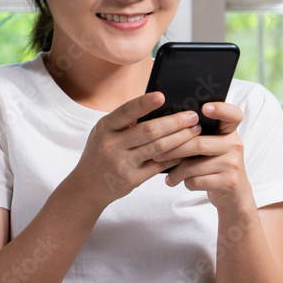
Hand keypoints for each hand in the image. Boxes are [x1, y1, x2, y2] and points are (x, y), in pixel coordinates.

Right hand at [70, 92, 201, 207]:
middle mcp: (111, 145)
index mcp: (104, 127)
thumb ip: (125, 122)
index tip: (162, 96)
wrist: (87, 186)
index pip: (126, 112)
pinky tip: (187, 150)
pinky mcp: (132, 179)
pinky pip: (159, 166)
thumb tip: (160, 106)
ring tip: (195, 130)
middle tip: (193, 116)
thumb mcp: (104, 133)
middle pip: (149, 131)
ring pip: (158, 148)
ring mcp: (122, 164)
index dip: (144, 103)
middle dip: (174, 123)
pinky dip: (176, 157)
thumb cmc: (101, 153)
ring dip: (180, 138)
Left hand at [160, 102, 254, 211]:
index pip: (232, 114)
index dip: (220, 109)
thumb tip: (165, 127)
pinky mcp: (228, 182)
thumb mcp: (213, 146)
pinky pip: (197, 181)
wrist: (233, 193)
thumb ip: (198, 136)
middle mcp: (234, 144)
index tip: (204, 108)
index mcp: (229, 131)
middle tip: (156, 155)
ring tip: (169, 175)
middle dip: (173, 150)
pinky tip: (182, 182)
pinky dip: (185, 183)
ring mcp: (232, 164)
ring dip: (176, 172)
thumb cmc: (215, 165)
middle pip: (199, 143)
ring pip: (194, 166)